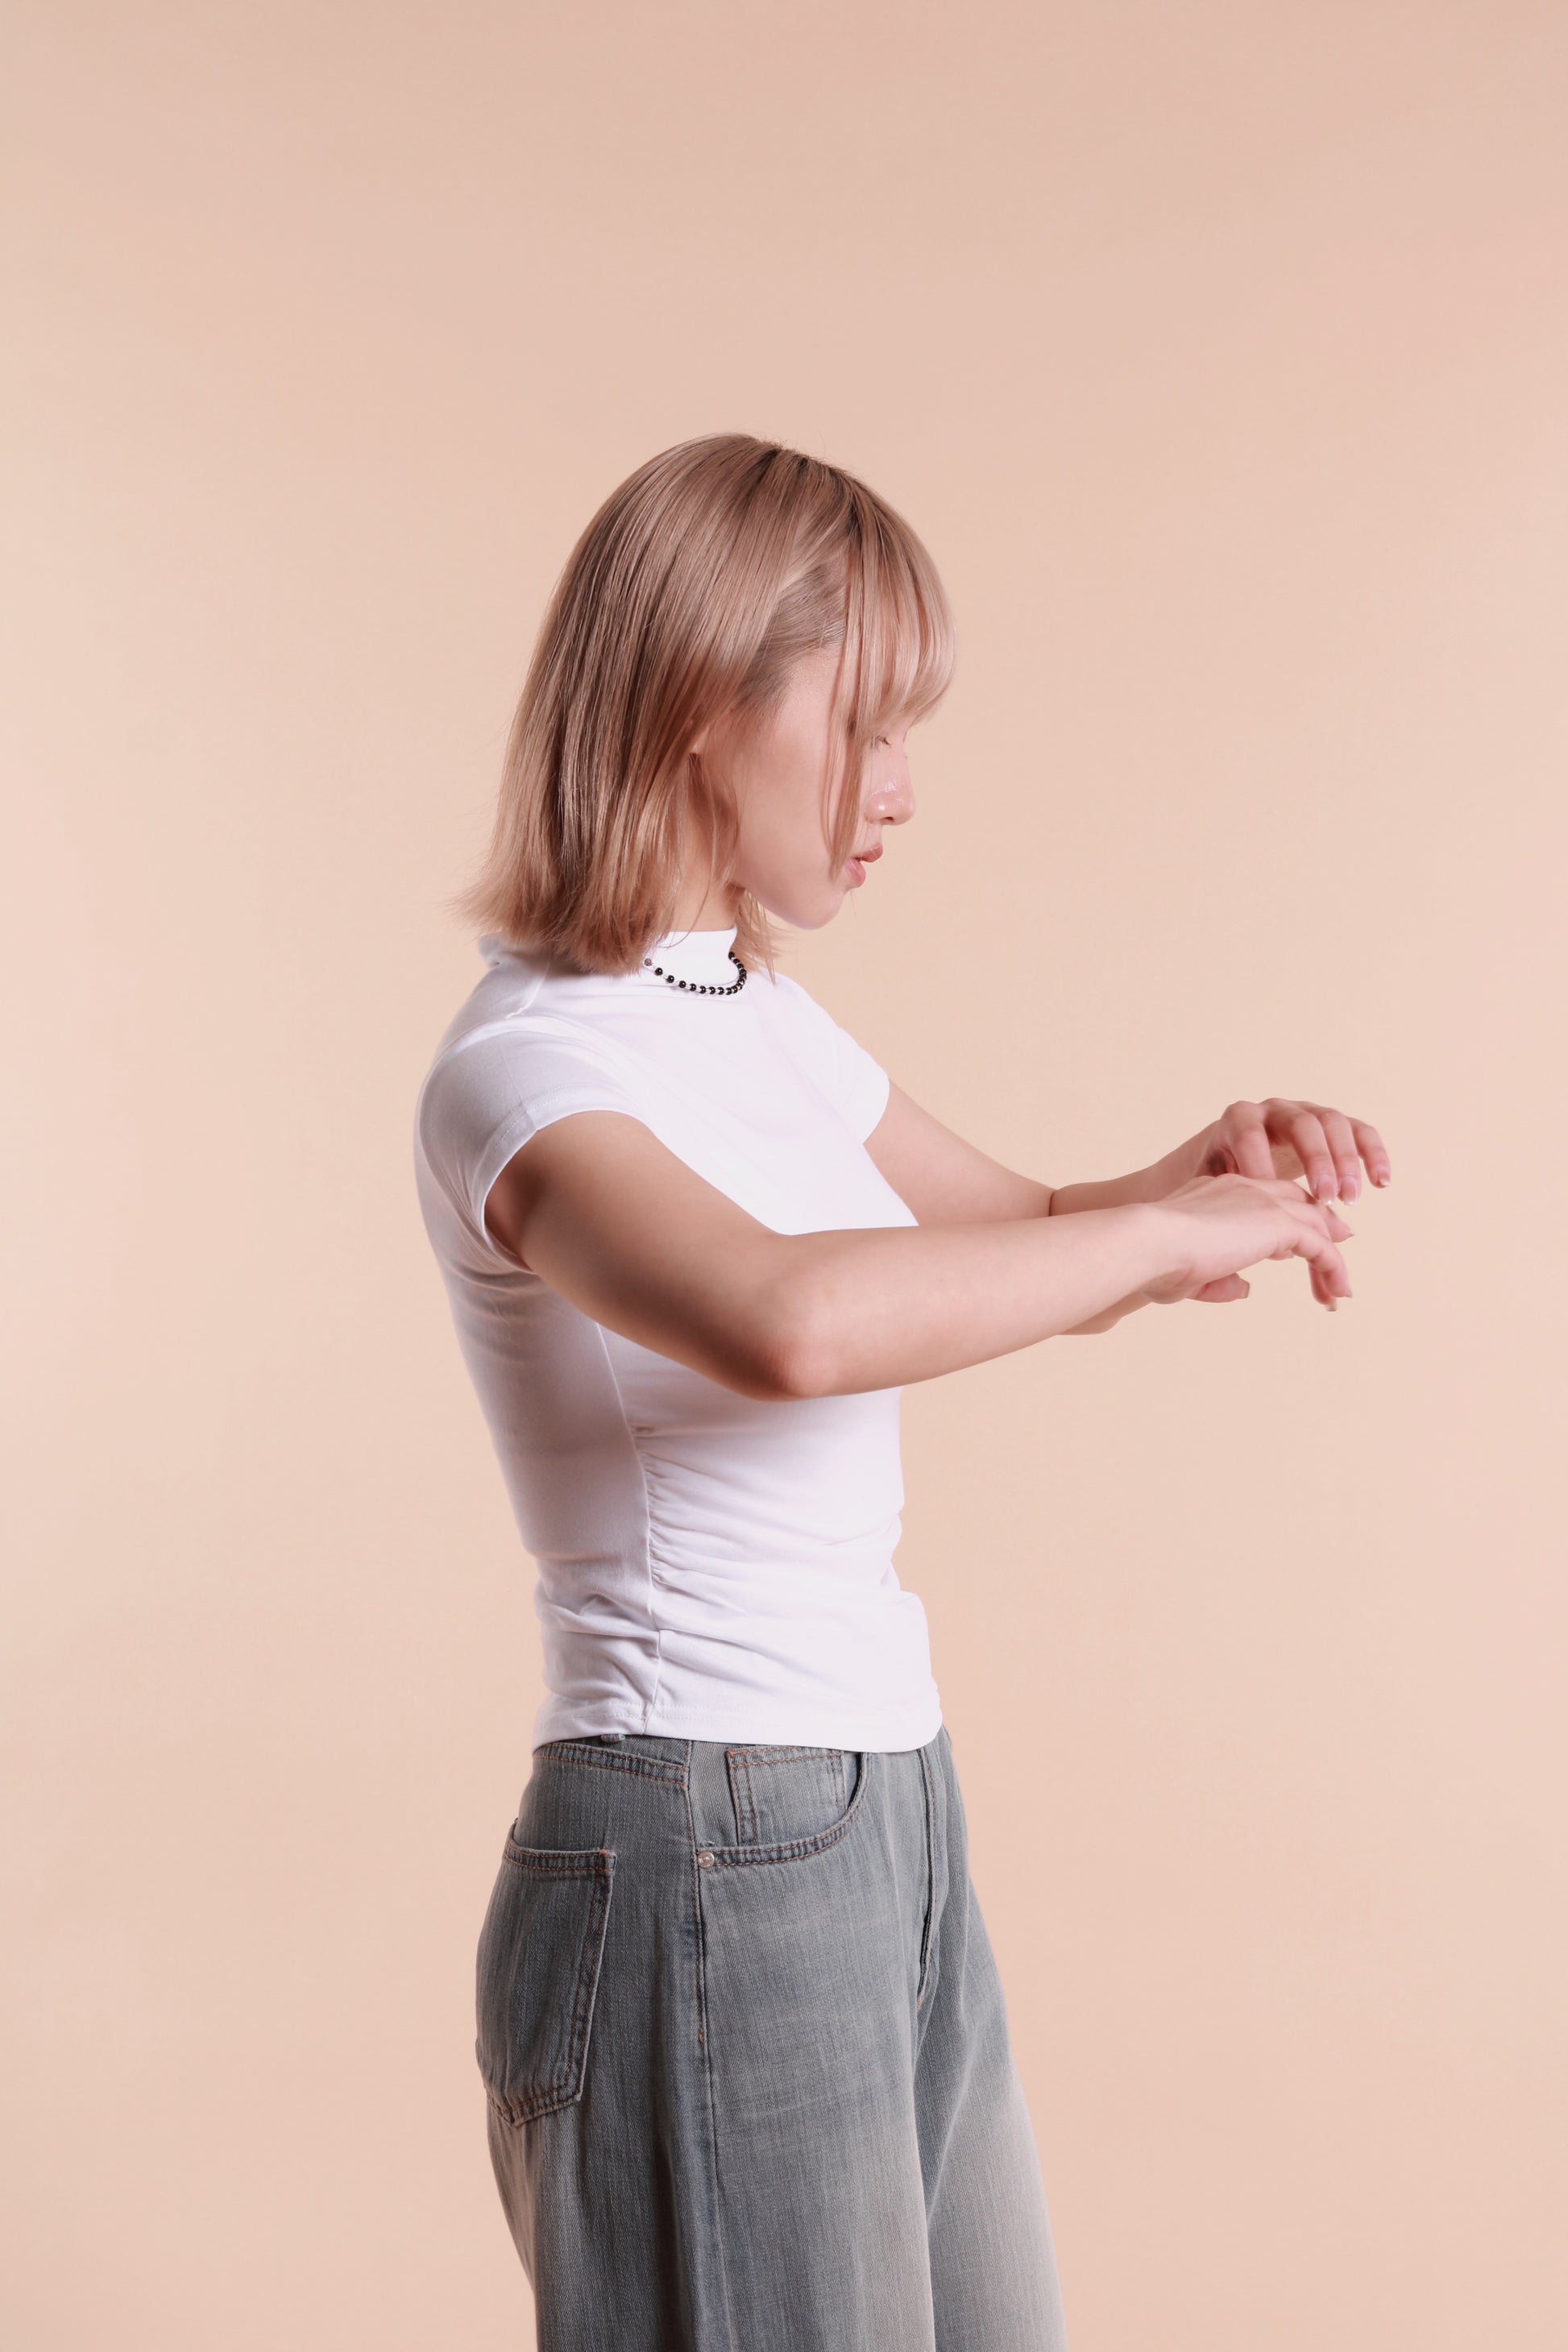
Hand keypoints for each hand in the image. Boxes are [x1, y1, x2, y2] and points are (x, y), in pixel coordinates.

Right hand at [1141, 1172, 1355, 1311]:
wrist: (1147, 1243)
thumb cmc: (1152, 1263)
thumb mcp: (1189, 1271)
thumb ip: (1220, 1276)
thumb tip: (1245, 1289)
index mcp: (1219, 1191)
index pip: (1266, 1199)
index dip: (1285, 1221)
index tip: (1299, 1245)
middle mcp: (1245, 1188)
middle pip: (1298, 1204)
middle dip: (1321, 1229)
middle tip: (1335, 1256)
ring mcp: (1263, 1202)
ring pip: (1315, 1224)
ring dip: (1330, 1258)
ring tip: (1338, 1290)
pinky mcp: (1278, 1223)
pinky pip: (1321, 1245)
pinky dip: (1333, 1268)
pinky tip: (1337, 1291)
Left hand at [1188, 1097, 1390, 1203]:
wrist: (1228, 1153)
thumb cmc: (1219, 1177)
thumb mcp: (1211, 1186)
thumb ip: (1226, 1206)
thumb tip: (1266, 1252)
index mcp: (1238, 1120)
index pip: (1251, 1136)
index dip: (1262, 1166)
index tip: (1271, 1206)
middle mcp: (1274, 1110)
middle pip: (1301, 1125)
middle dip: (1316, 1161)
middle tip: (1326, 1200)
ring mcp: (1306, 1112)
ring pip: (1333, 1124)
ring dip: (1346, 1161)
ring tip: (1350, 1200)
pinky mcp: (1331, 1124)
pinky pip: (1358, 1130)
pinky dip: (1373, 1153)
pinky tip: (1382, 1183)